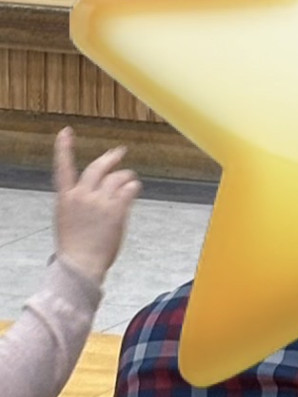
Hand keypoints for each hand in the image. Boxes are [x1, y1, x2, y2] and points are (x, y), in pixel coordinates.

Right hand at [53, 128, 140, 286]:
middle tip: (120, 152)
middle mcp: (82, 195)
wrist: (80, 264)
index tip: (66, 132)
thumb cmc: (75, 247)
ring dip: (126, 176)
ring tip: (131, 179)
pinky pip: (129, 189)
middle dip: (110, 158)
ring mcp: (99, 201)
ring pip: (117, 178)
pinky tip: (135, 188)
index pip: (62, 167)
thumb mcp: (68, 220)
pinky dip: (134, 187)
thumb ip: (80, 203)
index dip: (64, 148)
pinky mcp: (116, 209)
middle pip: (98, 168)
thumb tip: (97, 195)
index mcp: (65, 198)